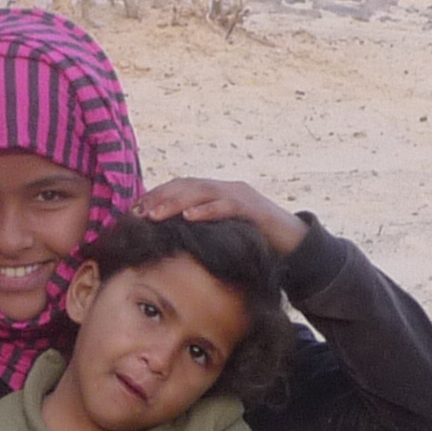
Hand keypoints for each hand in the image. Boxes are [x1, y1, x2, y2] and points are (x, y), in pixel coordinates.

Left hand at [135, 177, 308, 257]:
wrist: (297, 244)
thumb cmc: (257, 243)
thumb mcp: (224, 236)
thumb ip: (203, 234)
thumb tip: (171, 245)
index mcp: (217, 193)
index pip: (181, 188)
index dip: (157, 196)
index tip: (134, 210)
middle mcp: (227, 188)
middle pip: (187, 186)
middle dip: (160, 198)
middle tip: (138, 212)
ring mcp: (242, 195)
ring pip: (203, 192)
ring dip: (176, 202)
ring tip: (155, 215)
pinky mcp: (254, 209)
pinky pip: (227, 206)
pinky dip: (207, 210)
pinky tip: (189, 217)